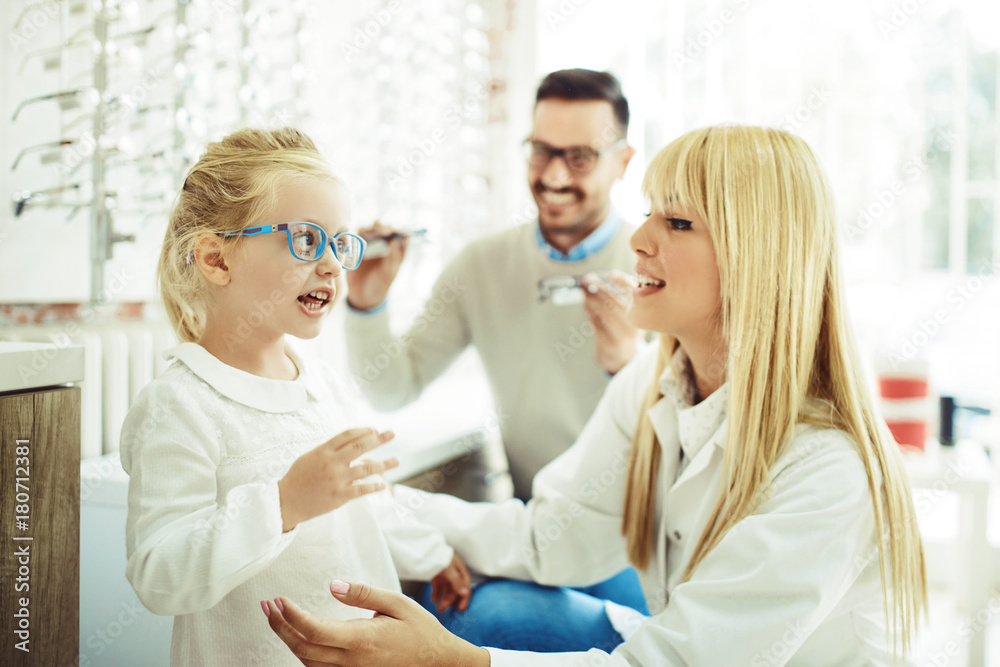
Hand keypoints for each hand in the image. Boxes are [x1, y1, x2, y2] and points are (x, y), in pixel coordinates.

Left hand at [263, 581, 489, 666]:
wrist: (437, 661)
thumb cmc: (420, 630)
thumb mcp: (397, 603)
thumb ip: (363, 594)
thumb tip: (333, 586)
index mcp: (362, 639)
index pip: (314, 631)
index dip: (291, 616)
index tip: (279, 600)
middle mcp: (352, 660)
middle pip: (303, 648)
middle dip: (280, 627)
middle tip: (267, 606)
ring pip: (307, 661)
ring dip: (288, 640)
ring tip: (276, 617)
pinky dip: (303, 653)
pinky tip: (298, 637)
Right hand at [278, 428, 398, 531]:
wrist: (286, 501)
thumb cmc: (297, 478)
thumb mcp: (310, 457)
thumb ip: (329, 450)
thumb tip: (349, 444)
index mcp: (324, 451)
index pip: (348, 435)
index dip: (363, 431)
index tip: (374, 430)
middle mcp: (332, 463)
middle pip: (360, 447)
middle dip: (378, 439)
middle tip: (392, 434)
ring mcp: (337, 479)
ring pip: (366, 469)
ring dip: (384, 464)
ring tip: (396, 461)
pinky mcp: (340, 496)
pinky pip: (362, 489)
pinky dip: (374, 487)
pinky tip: (383, 484)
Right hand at [346, 221, 407, 310]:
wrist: (362, 294)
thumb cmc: (380, 284)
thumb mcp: (389, 272)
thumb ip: (394, 256)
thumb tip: (395, 239)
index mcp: (396, 251)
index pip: (400, 236)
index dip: (397, 231)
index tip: (393, 232)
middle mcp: (384, 246)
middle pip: (384, 230)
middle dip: (383, 228)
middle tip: (379, 230)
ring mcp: (370, 246)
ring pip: (371, 231)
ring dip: (370, 229)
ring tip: (368, 233)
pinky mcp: (357, 248)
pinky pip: (357, 238)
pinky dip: (357, 235)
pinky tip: (358, 237)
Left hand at [429, 554, 471, 612]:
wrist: (424, 549)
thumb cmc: (438, 557)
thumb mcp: (449, 569)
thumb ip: (456, 581)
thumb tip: (465, 593)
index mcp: (460, 569)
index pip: (466, 586)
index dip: (464, 598)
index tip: (460, 609)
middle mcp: (453, 572)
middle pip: (455, 589)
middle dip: (450, 600)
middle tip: (442, 609)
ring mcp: (444, 574)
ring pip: (447, 590)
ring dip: (443, 599)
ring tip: (438, 608)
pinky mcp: (436, 576)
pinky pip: (438, 588)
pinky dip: (437, 594)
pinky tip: (433, 600)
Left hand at [581, 270, 640, 374]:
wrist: (622, 358)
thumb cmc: (622, 330)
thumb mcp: (626, 315)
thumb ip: (613, 297)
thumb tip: (591, 278)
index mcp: (643, 314)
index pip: (635, 296)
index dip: (624, 282)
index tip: (612, 275)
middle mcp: (636, 325)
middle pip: (615, 303)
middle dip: (598, 289)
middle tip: (587, 280)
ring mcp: (623, 336)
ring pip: (605, 313)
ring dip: (591, 299)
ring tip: (583, 290)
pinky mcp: (610, 344)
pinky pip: (597, 324)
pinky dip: (589, 312)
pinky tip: (585, 305)